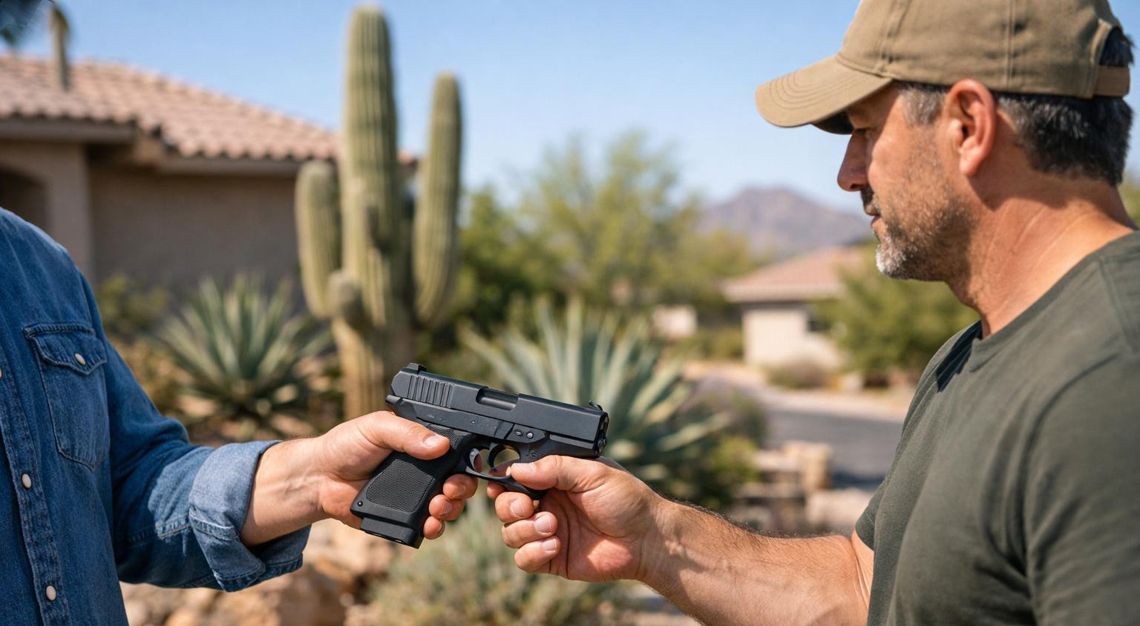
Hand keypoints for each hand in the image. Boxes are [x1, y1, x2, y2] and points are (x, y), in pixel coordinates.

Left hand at [311, 411, 477, 538]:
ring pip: (450, 506)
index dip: (469, 460)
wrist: (320, 477)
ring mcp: (418, 496)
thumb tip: (441, 444)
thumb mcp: (378, 428)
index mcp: (424, 444)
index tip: (467, 466)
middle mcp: (426, 471)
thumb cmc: (347, 445)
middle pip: (461, 481)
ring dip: (452, 509)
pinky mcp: (406, 519)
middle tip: (450, 489)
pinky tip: (429, 524)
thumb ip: (408, 433)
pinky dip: (435, 528)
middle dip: (463, 488)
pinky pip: (429, 527)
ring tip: (437, 507)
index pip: (458, 452)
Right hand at [487, 456, 665, 582]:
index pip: (515, 478)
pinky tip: (555, 545)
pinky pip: (524, 559)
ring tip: (552, 526)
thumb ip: (554, 468)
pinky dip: (532, 552)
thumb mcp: (592, 472)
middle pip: (505, 507)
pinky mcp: (552, 559)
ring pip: (510, 533)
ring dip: (525, 530)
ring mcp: (548, 532)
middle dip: (509, 507)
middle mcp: (547, 504)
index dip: (502, 481)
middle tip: (527, 507)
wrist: (646, 539)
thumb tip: (517, 468)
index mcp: (554, 480)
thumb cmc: (627, 500)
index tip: (499, 484)